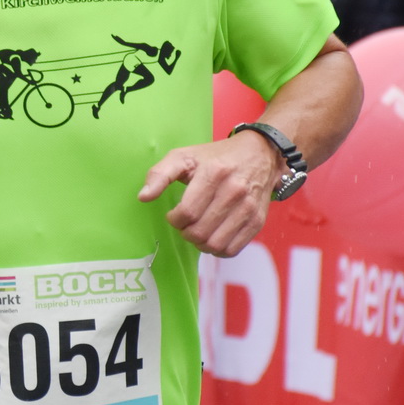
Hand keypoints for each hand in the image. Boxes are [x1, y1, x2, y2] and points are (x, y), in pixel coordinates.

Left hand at [137, 131, 281, 257]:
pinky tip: (213, 235)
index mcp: (214, 173)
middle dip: (185, 232)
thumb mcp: (184, 156)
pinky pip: (232, 250)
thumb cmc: (215, 157)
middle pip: (200, 232)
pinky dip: (218, 249)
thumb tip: (143, 197)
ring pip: (215, 245)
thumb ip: (160, 174)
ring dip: (200, 243)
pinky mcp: (257, 221)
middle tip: (186, 223)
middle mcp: (234, 191)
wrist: (260, 154)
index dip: (175, 219)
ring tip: (198, 230)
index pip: (188, 212)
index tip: (175, 214)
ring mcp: (248, 208)